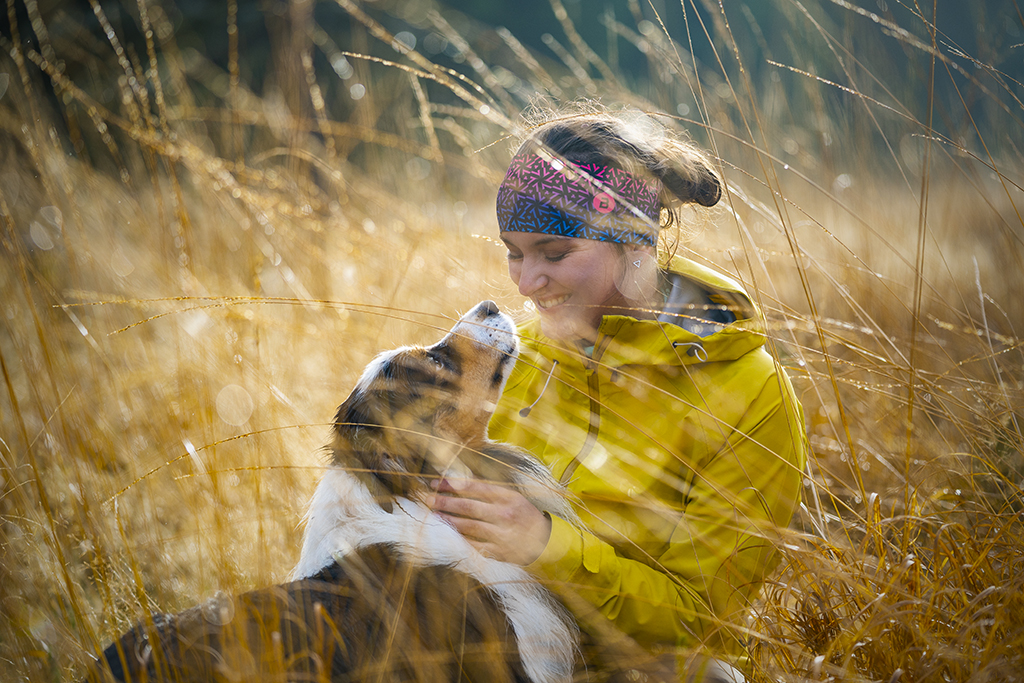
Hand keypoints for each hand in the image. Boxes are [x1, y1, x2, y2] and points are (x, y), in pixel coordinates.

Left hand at [427, 477, 551, 565]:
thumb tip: (461, 485)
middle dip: (445, 502)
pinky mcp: (500, 552)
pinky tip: (448, 536)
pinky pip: (476, 546)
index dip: (452, 485)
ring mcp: (502, 534)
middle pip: (469, 507)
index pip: (475, 488)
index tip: (435, 483)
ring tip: (433, 516)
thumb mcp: (514, 497)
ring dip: (449, 521)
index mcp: (508, 497)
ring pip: (470, 527)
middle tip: (427, 499)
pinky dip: (461, 540)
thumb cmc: (526, 516)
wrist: (548, 542)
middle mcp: (504, 514)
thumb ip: (491, 492)